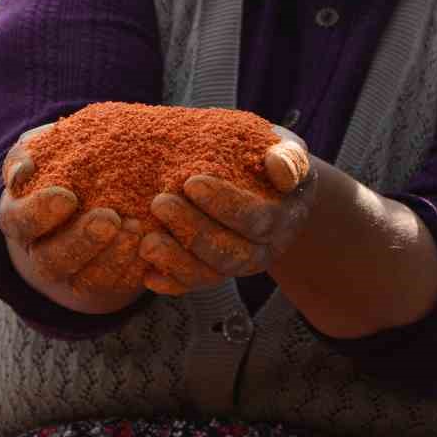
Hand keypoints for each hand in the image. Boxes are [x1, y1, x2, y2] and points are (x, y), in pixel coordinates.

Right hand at [0, 123, 148, 313]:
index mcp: (18, 219)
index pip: (19, 222)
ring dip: (111, 258)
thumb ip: (25, 155)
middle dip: (81, 241)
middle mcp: (39, 253)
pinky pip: (114, 285)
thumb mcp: (39, 150)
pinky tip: (149, 245)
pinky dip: (132, 268)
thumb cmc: (58, 164)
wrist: (86, 191)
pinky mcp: (100, 282)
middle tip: (109, 219)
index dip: (39, 214)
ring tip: (135, 229)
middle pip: (51, 260)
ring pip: (84, 280)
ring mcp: (69, 273)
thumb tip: (22, 170)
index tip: (67, 196)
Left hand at [140, 124, 317, 295]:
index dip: (225, 205)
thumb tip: (278, 169)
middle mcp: (263, 251)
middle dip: (193, 232)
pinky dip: (171, 283)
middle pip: (231, 254)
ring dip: (177, 262)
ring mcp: (237, 266)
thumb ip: (288, 159)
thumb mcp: (287, 151)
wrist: (266, 186)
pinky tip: (148, 274)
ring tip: (147, 242)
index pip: (257, 220)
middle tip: (159, 203)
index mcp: (283, 220)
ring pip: (211, 275)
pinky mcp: (214, 274)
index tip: (191, 183)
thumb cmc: (270, 159)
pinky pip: (194, 286)